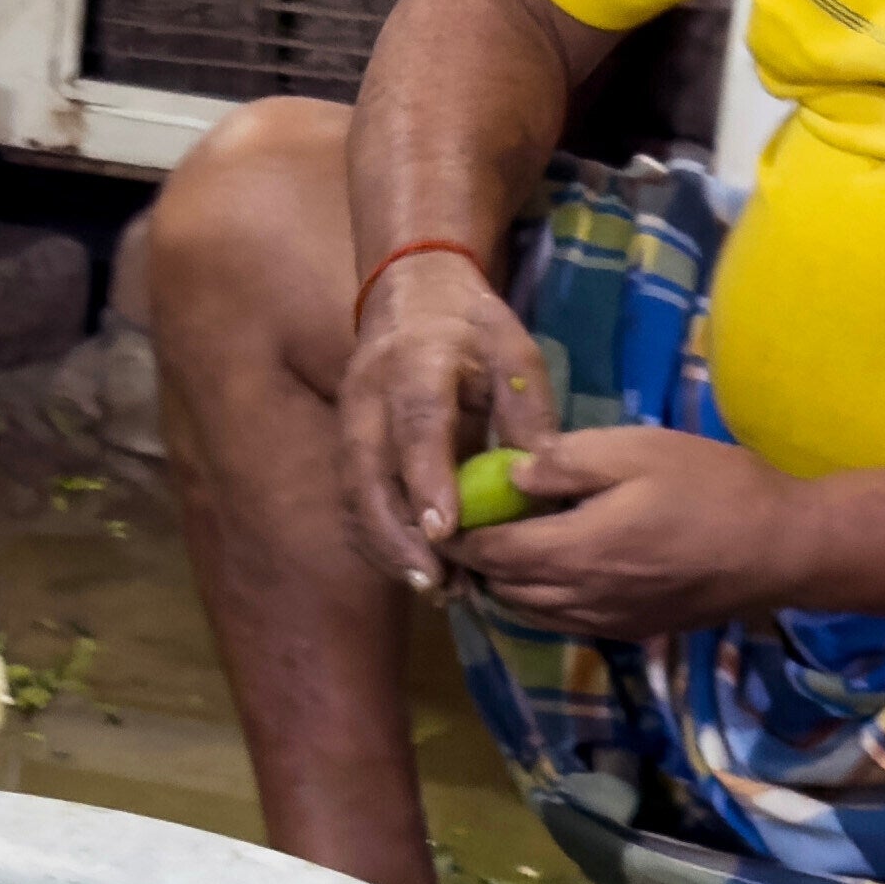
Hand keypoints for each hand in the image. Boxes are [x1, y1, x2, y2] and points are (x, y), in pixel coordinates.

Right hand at [339, 248, 551, 595]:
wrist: (412, 295)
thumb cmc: (473, 328)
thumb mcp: (515, 352)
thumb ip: (527, 412)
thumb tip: (539, 485)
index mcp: (417, 362)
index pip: (417, 423)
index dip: (426, 478)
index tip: (444, 532)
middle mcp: (369, 396)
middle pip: (368, 473)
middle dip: (398, 535)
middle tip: (438, 583)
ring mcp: (349, 423)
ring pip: (355, 497)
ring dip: (389, 548)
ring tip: (437, 588)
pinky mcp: (345, 447)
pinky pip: (354, 504)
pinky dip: (382, 543)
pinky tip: (418, 570)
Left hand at [450, 422, 799, 647]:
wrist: (783, 549)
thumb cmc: (712, 487)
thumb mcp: (637, 450)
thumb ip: (566, 461)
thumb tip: (511, 474)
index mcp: (576, 551)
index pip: (492, 554)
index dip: (459, 536)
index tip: (442, 511)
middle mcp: (581, 599)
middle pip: (502, 590)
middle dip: (475, 563)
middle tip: (466, 525)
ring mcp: (607, 621)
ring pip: (529, 613)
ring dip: (506, 585)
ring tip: (501, 547)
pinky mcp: (631, 631)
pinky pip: (563, 622)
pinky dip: (539, 601)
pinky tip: (550, 569)